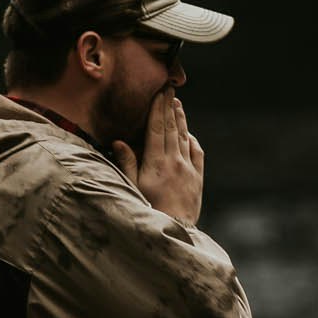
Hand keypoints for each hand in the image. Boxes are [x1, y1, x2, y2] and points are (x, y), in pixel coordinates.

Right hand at [118, 89, 203, 225]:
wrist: (175, 229)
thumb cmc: (148, 210)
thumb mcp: (133, 187)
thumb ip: (127, 163)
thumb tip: (119, 141)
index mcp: (156, 162)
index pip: (156, 128)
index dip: (157, 108)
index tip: (159, 92)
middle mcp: (175, 161)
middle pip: (171, 128)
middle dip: (169, 106)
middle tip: (169, 88)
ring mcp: (188, 169)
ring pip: (184, 137)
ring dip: (180, 119)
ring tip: (177, 104)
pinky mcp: (198, 178)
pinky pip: (197, 153)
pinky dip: (192, 140)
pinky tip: (188, 134)